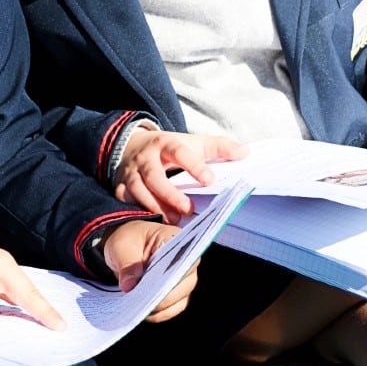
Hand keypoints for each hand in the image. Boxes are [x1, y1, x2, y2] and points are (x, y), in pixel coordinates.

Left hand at [101, 220, 198, 322]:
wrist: (125, 249)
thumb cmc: (128, 241)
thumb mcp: (121, 246)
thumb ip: (127, 264)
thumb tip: (129, 286)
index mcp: (177, 240)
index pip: (184, 260)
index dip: (170, 275)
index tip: (152, 285)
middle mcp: (187, 261)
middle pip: (183, 285)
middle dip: (161, 295)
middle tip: (139, 301)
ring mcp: (184, 280)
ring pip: (178, 301)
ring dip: (157, 307)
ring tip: (137, 307)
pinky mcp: (176, 295)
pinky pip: (170, 310)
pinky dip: (156, 313)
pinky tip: (141, 312)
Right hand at [114, 130, 246, 223]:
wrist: (130, 146)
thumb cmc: (168, 149)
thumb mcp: (192, 143)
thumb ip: (218, 147)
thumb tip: (245, 152)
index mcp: (165, 144)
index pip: (179, 152)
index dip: (194, 166)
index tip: (209, 180)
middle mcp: (145, 159)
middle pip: (154, 176)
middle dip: (170, 194)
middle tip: (188, 209)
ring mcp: (131, 174)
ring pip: (138, 190)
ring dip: (155, 207)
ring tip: (174, 220)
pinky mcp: (121, 187)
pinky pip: (126, 201)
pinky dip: (138, 212)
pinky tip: (154, 222)